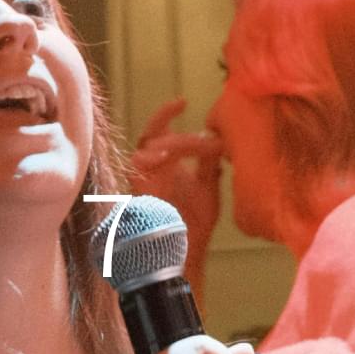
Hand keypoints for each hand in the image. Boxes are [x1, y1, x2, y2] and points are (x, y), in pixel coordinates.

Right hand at [129, 98, 222, 254]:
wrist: (187, 252)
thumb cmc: (195, 224)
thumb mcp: (207, 187)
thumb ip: (208, 163)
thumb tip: (218, 140)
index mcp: (165, 165)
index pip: (161, 132)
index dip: (167, 114)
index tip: (182, 101)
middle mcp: (151, 170)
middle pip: (151, 135)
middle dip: (166, 122)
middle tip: (186, 116)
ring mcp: (144, 181)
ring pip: (144, 149)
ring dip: (166, 143)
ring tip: (188, 145)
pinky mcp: (140, 195)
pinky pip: (136, 170)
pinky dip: (149, 161)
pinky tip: (165, 157)